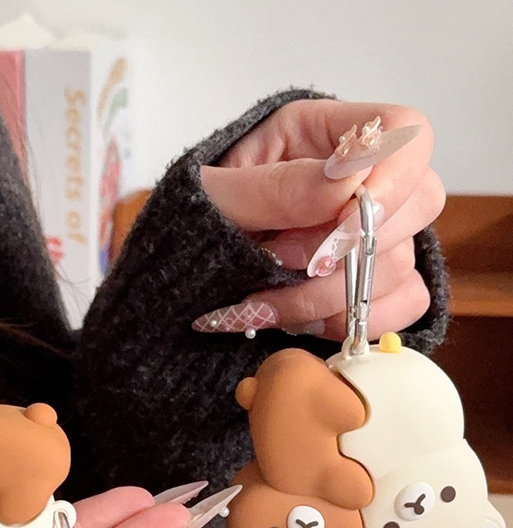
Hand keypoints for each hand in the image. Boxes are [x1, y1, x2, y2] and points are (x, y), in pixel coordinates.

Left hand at [197, 100, 445, 340]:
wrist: (180, 275)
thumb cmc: (194, 223)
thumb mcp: (216, 197)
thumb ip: (277, 188)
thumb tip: (348, 181)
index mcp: (325, 135)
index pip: (405, 133)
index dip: (391, 181)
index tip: (341, 225)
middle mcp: (363, 180)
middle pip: (420, 202)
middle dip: (346, 250)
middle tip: (279, 263)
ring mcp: (375, 234)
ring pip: (403, 264)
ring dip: (332, 296)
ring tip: (269, 301)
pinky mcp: (375, 284)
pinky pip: (404, 305)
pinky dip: (355, 321)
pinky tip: (304, 321)